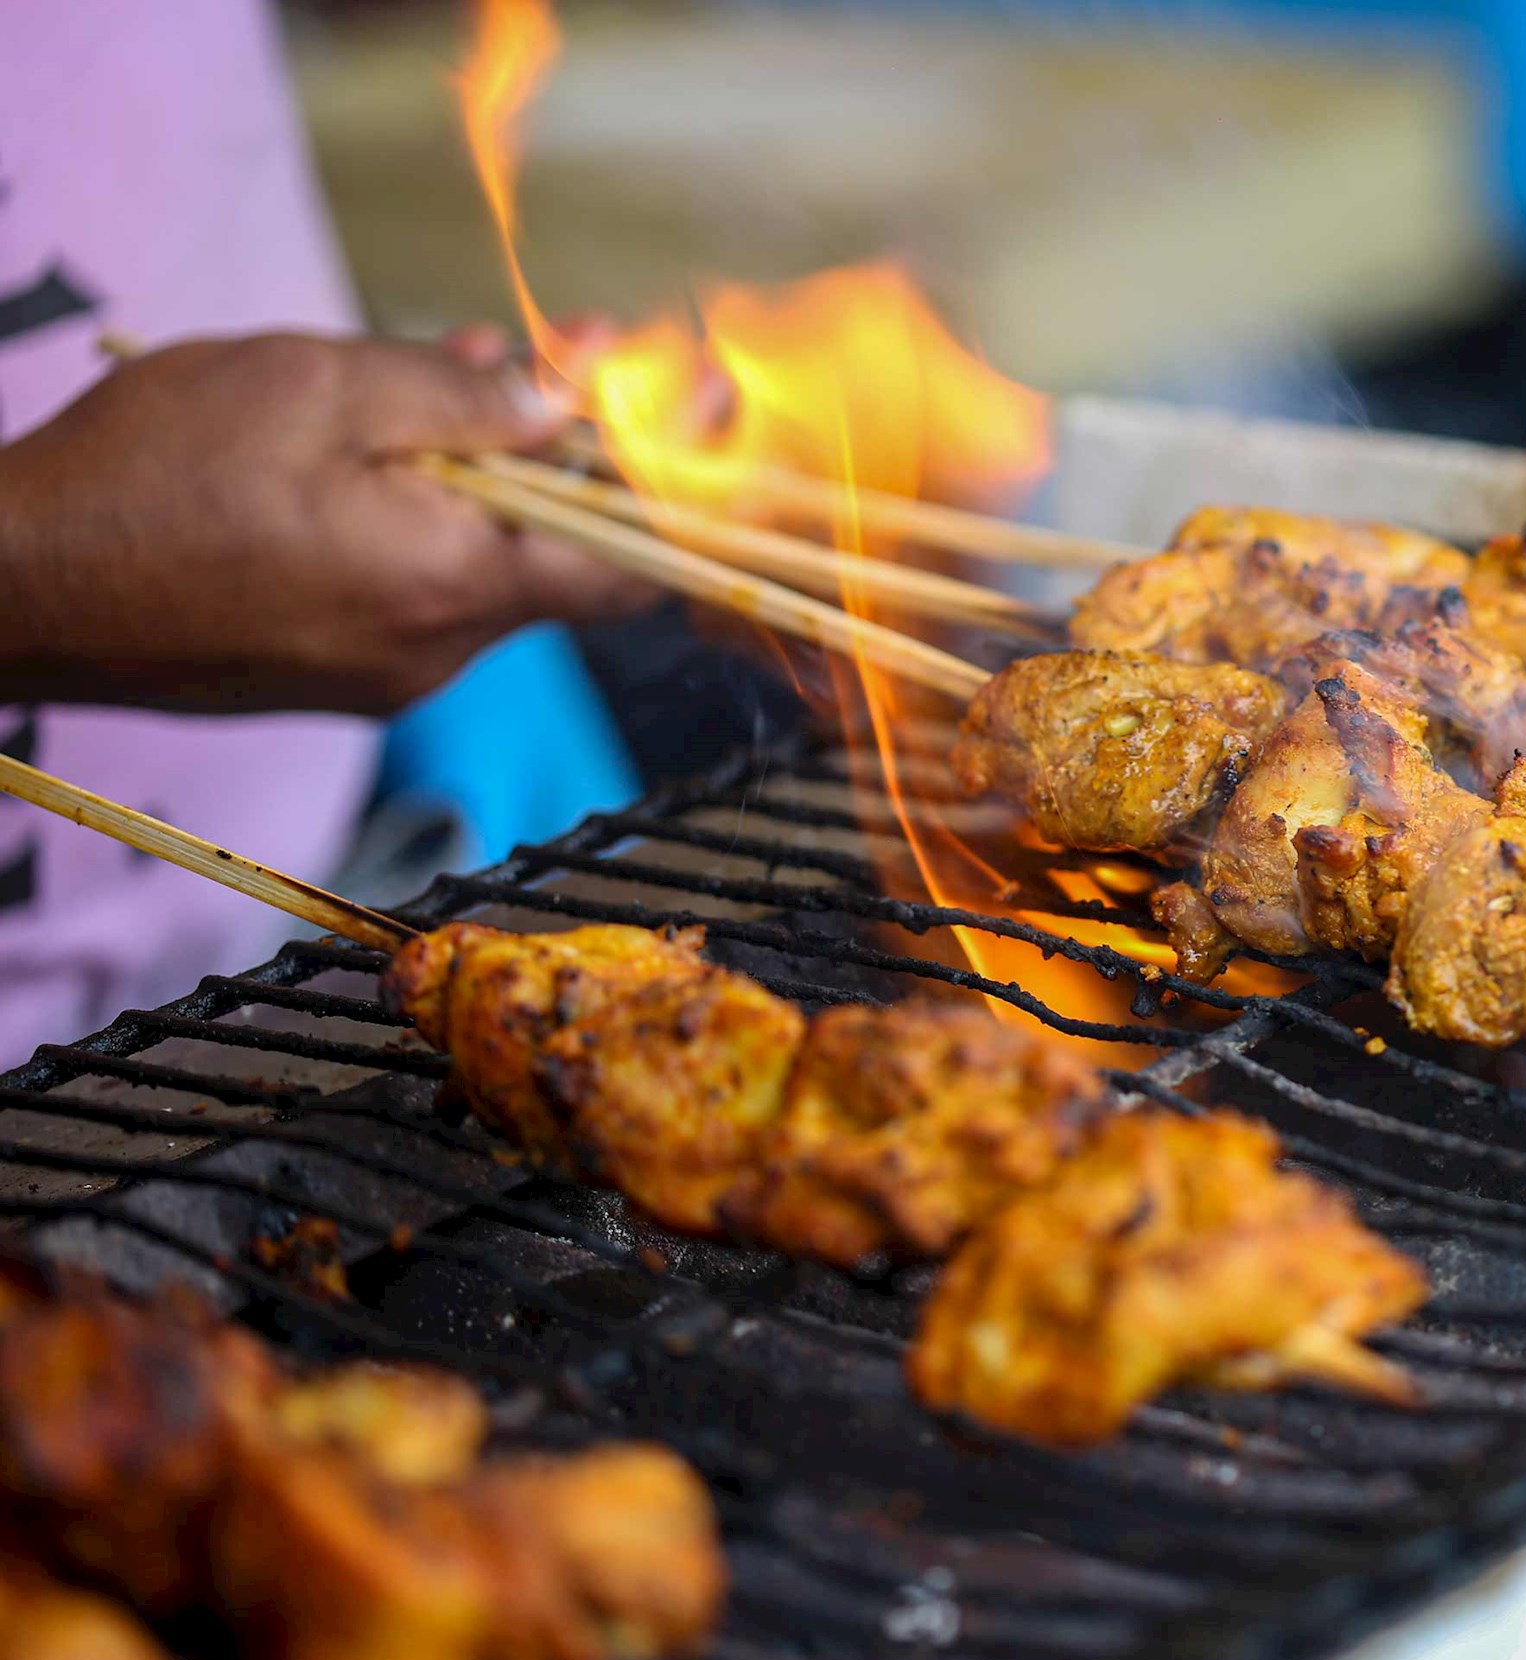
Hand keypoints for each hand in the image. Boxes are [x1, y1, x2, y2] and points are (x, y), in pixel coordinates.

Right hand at [0, 333, 652, 714]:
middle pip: (552, 555)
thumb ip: (458, 399)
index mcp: (453, 583)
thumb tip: (563, 404)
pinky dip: (418, 518)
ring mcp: (385, 673)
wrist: (16, 584)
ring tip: (437, 375)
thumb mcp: (316, 389)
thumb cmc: (152, 477)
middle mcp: (438, 650)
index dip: (674, 492)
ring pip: (476, 564)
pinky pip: (413, 587)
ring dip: (477, 476)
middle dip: (555, 453)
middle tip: (539, 357)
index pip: (632, 570)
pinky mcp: (334, 675)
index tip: (696, 425)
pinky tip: (367, 451)